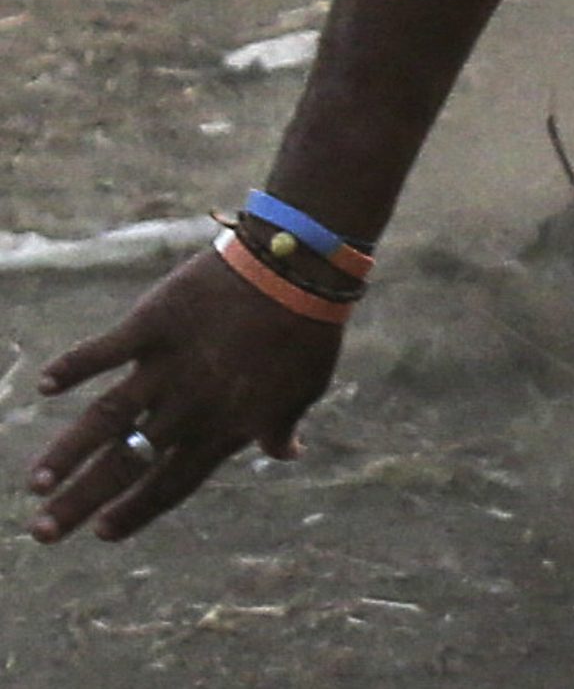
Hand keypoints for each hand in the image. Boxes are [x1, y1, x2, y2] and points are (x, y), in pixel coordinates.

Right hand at [26, 248, 340, 543]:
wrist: (300, 267)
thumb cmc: (307, 330)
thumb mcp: (305, 387)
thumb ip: (281, 425)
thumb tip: (288, 452)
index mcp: (224, 427)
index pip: (172, 483)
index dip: (137, 510)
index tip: (102, 534)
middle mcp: (189, 406)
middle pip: (126, 464)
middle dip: (81, 500)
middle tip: (41, 533)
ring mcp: (168, 365)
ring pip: (106, 419)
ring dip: (67, 452)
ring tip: (37, 484)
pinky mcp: (153, 323)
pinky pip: (106, 349)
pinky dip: (75, 365)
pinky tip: (44, 385)